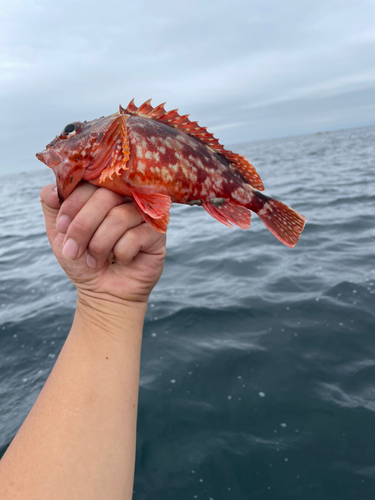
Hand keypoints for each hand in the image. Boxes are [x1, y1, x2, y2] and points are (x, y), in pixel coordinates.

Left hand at [40, 183, 165, 305]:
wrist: (103, 292)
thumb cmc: (83, 258)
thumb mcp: (59, 232)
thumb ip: (52, 206)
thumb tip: (54, 189)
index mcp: (103, 191)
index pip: (90, 180)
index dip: (72, 203)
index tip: (61, 226)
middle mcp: (126, 197)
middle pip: (104, 196)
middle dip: (82, 227)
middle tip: (73, 251)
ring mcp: (144, 213)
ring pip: (119, 217)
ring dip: (99, 244)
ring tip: (95, 260)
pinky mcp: (157, 233)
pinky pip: (135, 236)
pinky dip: (121, 253)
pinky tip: (122, 260)